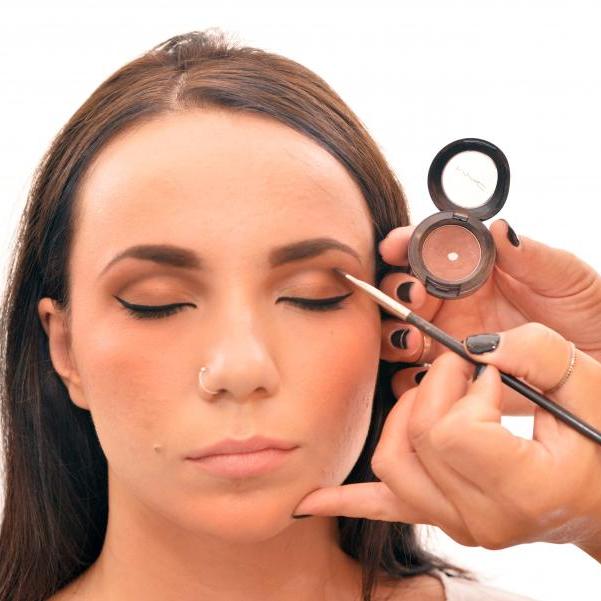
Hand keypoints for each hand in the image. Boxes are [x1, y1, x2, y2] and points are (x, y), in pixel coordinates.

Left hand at [292, 322, 600, 561]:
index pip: (449, 429)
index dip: (465, 388)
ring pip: (391, 462)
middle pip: (413, 440)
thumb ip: (535, 354)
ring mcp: (458, 522)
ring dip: (402, 416)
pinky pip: (383, 508)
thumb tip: (474, 347)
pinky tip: (311, 500)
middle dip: (432, 387)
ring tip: (433, 396)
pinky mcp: (441, 514)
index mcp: (522, 490)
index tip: (491, 374)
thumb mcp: (586, 387)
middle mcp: (484, 518)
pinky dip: (346, 499)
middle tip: (462, 372)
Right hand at [377, 219, 600, 413]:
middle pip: (403, 292)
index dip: (406, 244)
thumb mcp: (566, 278)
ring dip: (396, 333)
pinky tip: (425, 375)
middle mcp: (455, 306)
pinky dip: (408, 378)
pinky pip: (414, 379)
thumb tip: (499, 228)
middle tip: (413, 294)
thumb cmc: (587, 315)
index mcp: (475, 274)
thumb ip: (530, 255)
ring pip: (400, 334)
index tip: (395, 246)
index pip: (428, 252)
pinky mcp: (454, 377)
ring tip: (415, 338)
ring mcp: (451, 342)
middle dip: (396, 289)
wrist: (599, 361)